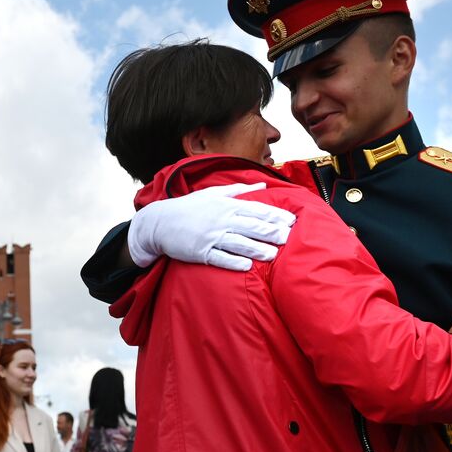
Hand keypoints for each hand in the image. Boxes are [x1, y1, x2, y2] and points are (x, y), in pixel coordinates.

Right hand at [128, 183, 296, 270]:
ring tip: (273, 255)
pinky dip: (235, 262)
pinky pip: (221, 258)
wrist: (160, 223)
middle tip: (289, 238)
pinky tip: (248, 266)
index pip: (256, 209)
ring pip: (240, 243)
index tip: (292, 221)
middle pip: (252, 227)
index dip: (275, 216)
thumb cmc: (189, 208)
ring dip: (258, 249)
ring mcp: (211, 236)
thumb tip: (263, 184)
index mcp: (226, 205)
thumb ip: (239, 190)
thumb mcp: (213, 193)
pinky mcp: (201, 252)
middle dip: (272, 233)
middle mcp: (221, 219)